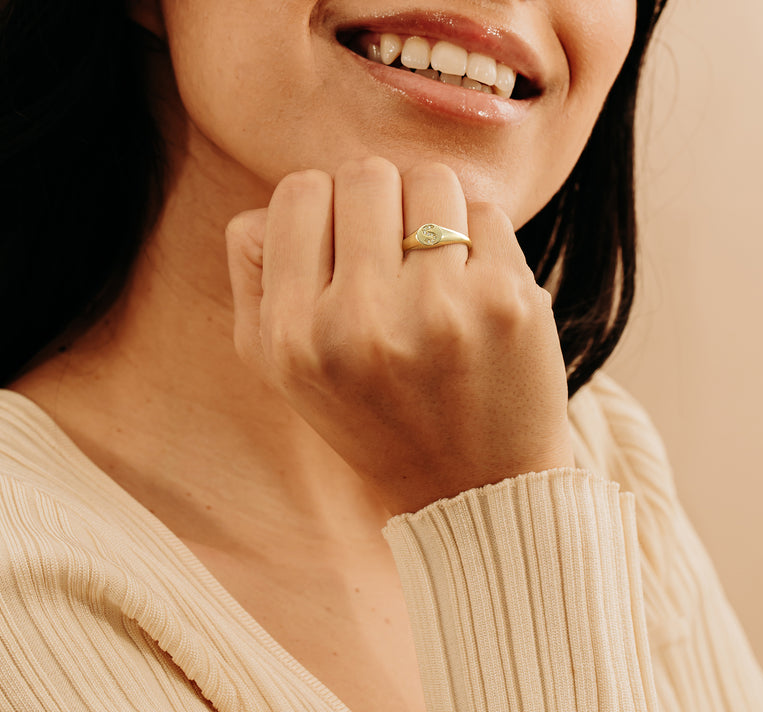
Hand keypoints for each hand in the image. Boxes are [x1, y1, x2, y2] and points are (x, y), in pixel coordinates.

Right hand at [226, 157, 573, 514]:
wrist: (472, 485)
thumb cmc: (373, 415)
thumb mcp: (281, 367)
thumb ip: (256, 275)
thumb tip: (273, 203)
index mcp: (293, 336)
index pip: (298, 192)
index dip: (325, 211)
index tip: (346, 249)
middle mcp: (360, 322)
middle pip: (364, 174)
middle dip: (379, 204)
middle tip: (394, 258)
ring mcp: (439, 310)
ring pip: (429, 179)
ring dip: (432, 212)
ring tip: (434, 271)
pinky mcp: (506, 302)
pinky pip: (486, 212)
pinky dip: (480, 241)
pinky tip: (474, 292)